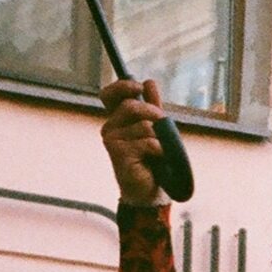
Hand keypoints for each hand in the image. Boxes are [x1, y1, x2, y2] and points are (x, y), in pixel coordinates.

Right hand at [98, 78, 168, 206]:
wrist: (149, 190)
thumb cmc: (152, 159)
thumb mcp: (156, 129)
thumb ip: (152, 106)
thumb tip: (149, 82)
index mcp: (117, 119)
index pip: (109, 95)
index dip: (122, 86)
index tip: (138, 87)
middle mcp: (110, 128)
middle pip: (132, 106)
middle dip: (154, 114)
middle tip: (163, 126)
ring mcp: (112, 141)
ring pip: (144, 126)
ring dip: (160, 138)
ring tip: (158, 151)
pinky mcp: (119, 154)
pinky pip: (148, 142)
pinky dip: (160, 150)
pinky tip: (157, 159)